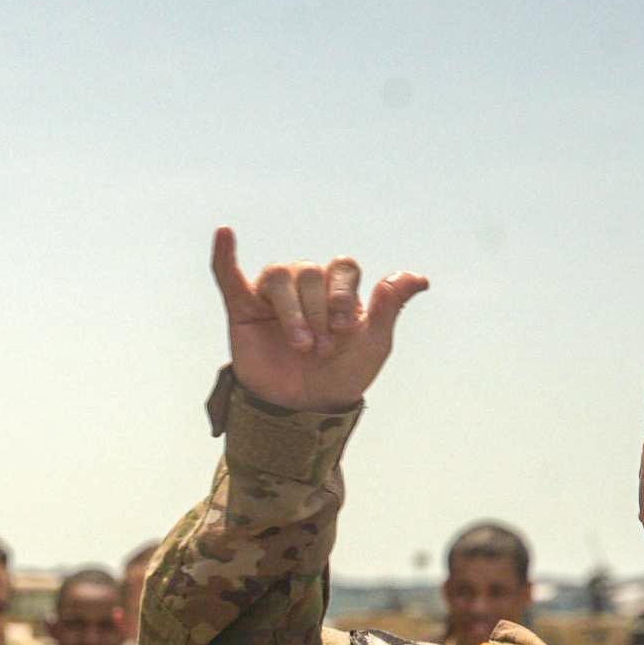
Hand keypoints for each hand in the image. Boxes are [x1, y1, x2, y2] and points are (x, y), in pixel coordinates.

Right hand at [210, 227, 426, 411]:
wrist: (302, 411)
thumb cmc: (339, 377)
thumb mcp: (373, 345)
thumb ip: (389, 308)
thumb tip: (420, 279)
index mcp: (336, 289)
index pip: (341, 268)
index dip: (343, 294)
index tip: (344, 330)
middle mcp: (304, 287)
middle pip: (309, 272)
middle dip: (317, 312)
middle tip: (319, 348)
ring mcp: (271, 297)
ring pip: (278, 276)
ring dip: (291, 310)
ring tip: (299, 345)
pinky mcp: (242, 310)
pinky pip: (229, 277)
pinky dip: (223, 256)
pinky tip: (224, 234)